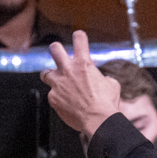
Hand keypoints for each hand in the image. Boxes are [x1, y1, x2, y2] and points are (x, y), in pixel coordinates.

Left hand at [42, 32, 121, 146]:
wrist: (98, 120)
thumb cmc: (107, 103)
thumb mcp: (111, 84)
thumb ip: (101, 78)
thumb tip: (99, 79)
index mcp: (84, 63)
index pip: (79, 39)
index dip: (79, 36)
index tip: (79, 37)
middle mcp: (68, 70)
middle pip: (54, 49)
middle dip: (56, 49)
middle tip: (59, 54)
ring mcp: (58, 84)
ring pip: (45, 73)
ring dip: (50, 75)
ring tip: (56, 81)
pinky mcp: (53, 98)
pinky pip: (52, 95)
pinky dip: (58, 98)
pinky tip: (66, 104)